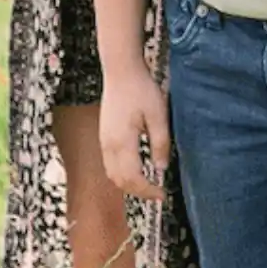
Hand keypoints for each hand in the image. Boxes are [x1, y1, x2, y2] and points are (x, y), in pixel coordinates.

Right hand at [99, 69, 169, 198]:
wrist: (121, 72)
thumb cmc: (141, 90)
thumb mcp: (158, 115)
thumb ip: (160, 143)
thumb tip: (161, 168)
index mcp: (123, 142)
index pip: (133, 179)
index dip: (147, 191)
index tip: (162, 195)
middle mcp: (109, 146)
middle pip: (120, 181)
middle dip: (139, 192)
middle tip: (158, 194)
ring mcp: (104, 142)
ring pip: (112, 175)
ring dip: (129, 185)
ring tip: (148, 185)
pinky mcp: (104, 136)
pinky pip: (109, 165)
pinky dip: (122, 175)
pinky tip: (136, 171)